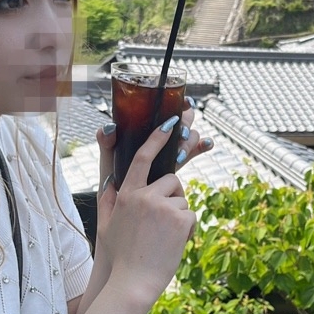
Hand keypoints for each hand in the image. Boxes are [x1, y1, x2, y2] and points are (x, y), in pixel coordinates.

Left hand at [96, 98, 212, 188]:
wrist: (125, 210)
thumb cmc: (114, 185)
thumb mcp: (109, 164)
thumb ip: (107, 145)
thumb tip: (108, 128)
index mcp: (145, 133)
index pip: (162, 112)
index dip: (175, 104)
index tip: (181, 104)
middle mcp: (162, 138)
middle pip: (181, 121)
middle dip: (185, 123)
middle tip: (180, 134)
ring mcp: (173, 150)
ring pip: (190, 135)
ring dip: (190, 138)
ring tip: (180, 152)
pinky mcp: (180, 164)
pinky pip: (195, 151)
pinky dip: (203, 145)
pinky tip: (206, 144)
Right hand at [96, 120, 195, 311]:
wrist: (132, 283)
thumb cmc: (119, 256)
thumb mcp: (106, 225)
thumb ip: (109, 200)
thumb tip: (112, 182)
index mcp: (127, 194)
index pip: (143, 158)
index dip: (157, 138)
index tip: (170, 124)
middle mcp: (146, 196)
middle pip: (171, 179)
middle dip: (172, 195)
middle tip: (163, 222)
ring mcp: (164, 207)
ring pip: (182, 198)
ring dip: (179, 214)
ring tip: (164, 237)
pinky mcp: (181, 220)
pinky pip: (191, 214)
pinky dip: (187, 228)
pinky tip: (173, 243)